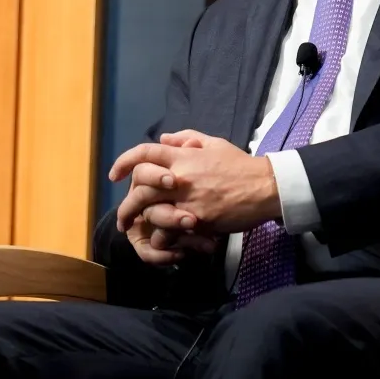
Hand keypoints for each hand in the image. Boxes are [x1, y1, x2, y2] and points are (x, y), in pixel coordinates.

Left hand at [109, 130, 281, 236]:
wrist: (265, 187)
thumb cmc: (240, 165)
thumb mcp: (215, 143)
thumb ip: (188, 138)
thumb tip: (165, 138)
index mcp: (183, 155)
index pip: (145, 152)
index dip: (124, 162)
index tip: (114, 175)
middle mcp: (180, 176)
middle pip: (140, 185)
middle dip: (126, 202)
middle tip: (123, 215)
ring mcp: (187, 199)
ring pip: (151, 209)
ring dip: (139, 221)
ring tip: (134, 231)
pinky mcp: (198, 219)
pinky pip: (171, 229)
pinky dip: (163, 236)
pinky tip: (161, 240)